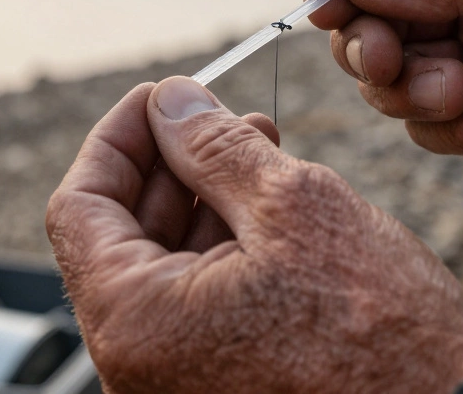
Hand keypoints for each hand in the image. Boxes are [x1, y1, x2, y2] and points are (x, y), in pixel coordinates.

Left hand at [46, 77, 462, 393]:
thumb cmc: (384, 337)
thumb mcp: (295, 209)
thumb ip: (214, 147)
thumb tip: (170, 102)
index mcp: (134, 324)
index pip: (79, 208)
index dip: (117, 138)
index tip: (161, 96)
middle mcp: (138, 366)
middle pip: (119, 237)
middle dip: (169, 163)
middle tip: (219, 113)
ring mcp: (178, 382)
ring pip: (163, 267)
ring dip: (202, 198)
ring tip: (259, 146)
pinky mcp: (219, 388)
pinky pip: (197, 304)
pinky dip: (223, 247)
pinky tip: (270, 205)